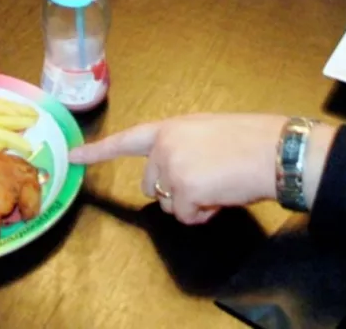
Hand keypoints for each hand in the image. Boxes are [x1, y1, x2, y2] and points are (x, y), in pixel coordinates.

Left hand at [70, 113, 288, 224]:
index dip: (97, 152)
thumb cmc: (249, 141)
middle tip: (208, 181)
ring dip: (192, 204)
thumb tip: (176, 177)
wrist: (274, 150)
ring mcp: (172, 167)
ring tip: (219, 185)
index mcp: (169, 128)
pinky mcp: (184, 189)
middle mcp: (164, 145)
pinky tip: (222, 196)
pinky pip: (187, 217)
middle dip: (175, 192)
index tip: (71, 157)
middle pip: (151, 186)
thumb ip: (182, 148)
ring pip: (169, 204)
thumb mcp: (206, 133)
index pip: (126, 140)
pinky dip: (205, 214)